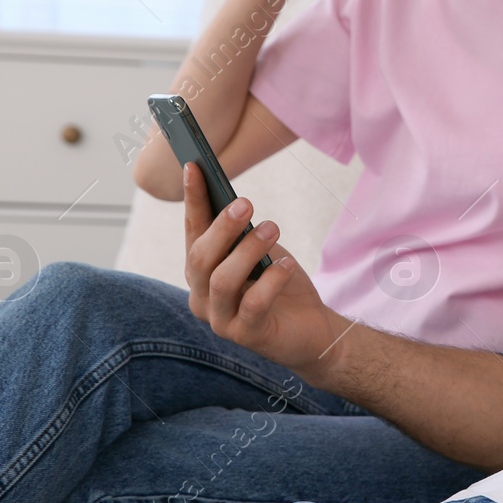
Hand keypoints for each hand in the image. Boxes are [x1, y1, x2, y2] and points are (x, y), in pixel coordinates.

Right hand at [182, 162, 338, 373]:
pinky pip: (253, 305)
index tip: (194, 166)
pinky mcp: (246, 336)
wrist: (310, 327)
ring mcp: (220, 319)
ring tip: (272, 227)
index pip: (192, 231)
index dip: (193, 199)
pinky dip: (270, 281)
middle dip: (222, 228)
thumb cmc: (278, 282)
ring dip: (248, 250)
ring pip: (222, 281)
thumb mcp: (259, 250)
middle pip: (201, 259)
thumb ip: (241, 233)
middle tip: (246, 203)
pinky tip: (285, 263)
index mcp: (201, 271)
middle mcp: (202, 296)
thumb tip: (235, 202)